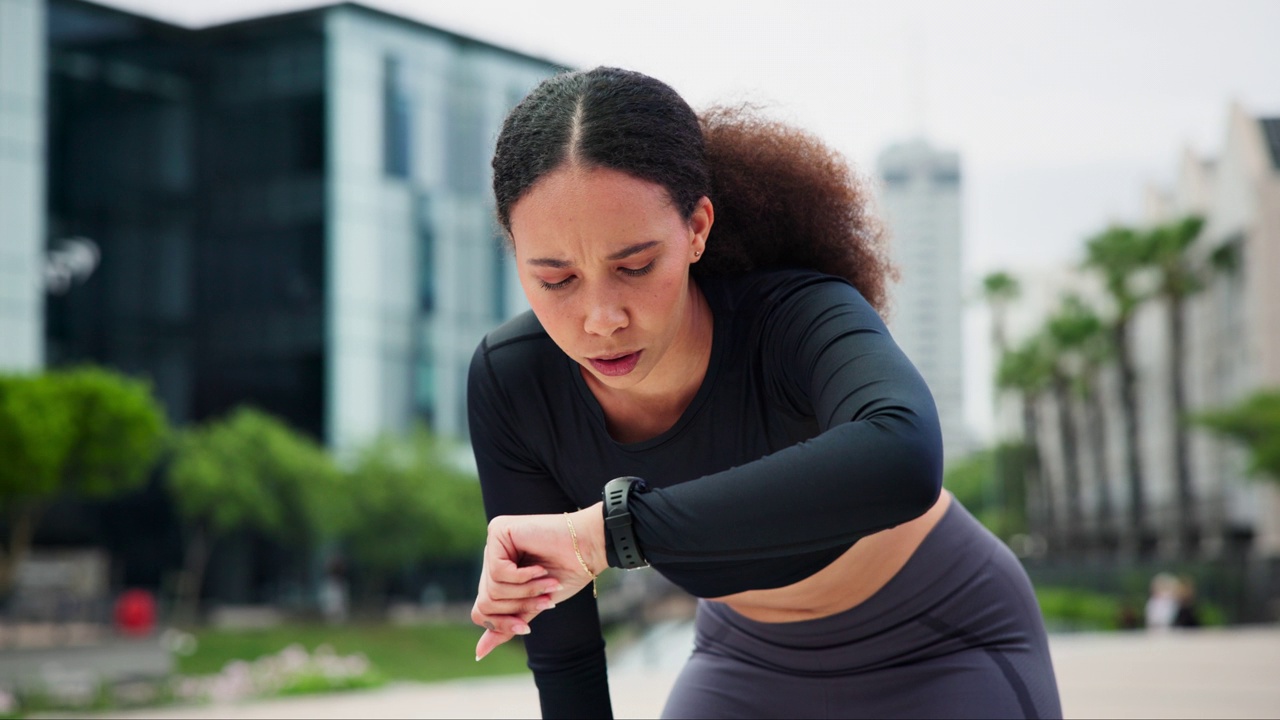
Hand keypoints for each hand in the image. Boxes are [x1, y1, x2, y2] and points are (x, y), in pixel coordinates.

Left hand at [471, 504, 605, 659]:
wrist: (590, 547)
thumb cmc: (568, 572)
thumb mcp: (535, 604)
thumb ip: (509, 622)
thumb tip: (478, 653)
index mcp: (498, 571)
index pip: (481, 610)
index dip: (502, 624)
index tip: (526, 628)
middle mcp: (492, 556)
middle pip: (486, 601)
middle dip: (520, 606)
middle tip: (547, 601)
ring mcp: (493, 542)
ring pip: (493, 589)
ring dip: (527, 592)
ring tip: (549, 583)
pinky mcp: (498, 531)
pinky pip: (499, 572)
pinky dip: (524, 577)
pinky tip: (541, 568)